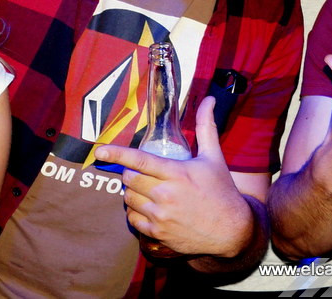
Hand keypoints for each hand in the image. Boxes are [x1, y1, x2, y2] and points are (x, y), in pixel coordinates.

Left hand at [94, 97, 253, 257]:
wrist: (232, 231)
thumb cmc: (222, 190)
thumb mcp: (214, 157)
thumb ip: (206, 127)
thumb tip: (209, 99)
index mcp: (177, 173)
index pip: (140, 160)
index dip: (117, 154)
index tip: (99, 151)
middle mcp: (165, 194)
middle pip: (129, 178)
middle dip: (131, 172)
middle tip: (145, 172)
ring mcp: (160, 215)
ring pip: (128, 198)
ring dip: (132, 191)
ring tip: (147, 189)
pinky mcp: (158, 233)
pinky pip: (132, 219)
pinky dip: (135, 212)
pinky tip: (148, 207)